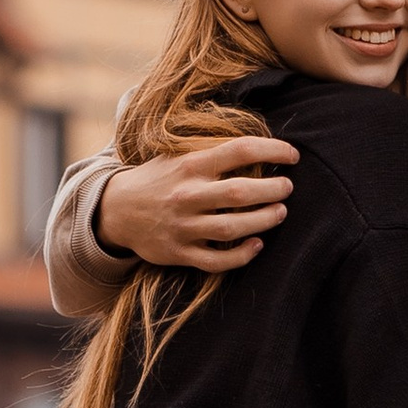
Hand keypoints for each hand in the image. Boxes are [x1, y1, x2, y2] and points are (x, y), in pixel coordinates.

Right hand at [96, 136, 299, 271]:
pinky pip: (216, 260)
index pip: (239, 150)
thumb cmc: (157, 180)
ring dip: (264, 220)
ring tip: (280, 212)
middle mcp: (187, 195)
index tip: (292, 155)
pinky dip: (241, 255)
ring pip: (232, 227)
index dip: (272, 150)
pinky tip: (256, 244)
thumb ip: (212, 152)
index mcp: (189, 165)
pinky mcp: (179, 253)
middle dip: (273, 190)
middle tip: (287, 188)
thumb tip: (259, 146)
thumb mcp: (177, 156)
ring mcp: (182, 226)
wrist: (115, 211)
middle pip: (240, 192)